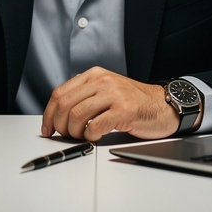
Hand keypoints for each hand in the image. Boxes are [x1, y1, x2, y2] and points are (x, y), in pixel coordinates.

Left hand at [41, 67, 179, 141]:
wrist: (162, 105)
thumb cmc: (134, 102)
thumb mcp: (106, 90)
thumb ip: (85, 96)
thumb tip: (59, 115)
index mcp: (94, 75)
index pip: (60, 93)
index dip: (49, 114)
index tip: (48, 128)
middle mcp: (102, 81)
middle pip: (66, 104)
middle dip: (60, 125)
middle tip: (65, 136)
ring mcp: (114, 94)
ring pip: (77, 115)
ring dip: (75, 132)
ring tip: (82, 136)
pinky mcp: (124, 110)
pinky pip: (96, 125)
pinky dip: (90, 136)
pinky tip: (95, 136)